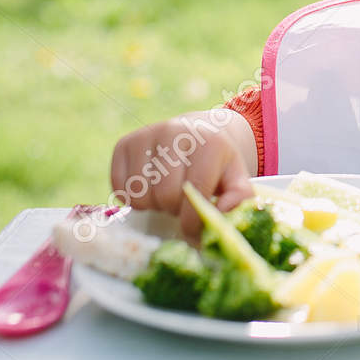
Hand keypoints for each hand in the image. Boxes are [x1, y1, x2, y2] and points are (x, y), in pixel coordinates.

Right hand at [109, 110, 255, 241]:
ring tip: (166, 194)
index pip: (193, 194)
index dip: (192, 221)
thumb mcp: (237, 178)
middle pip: (164, 195)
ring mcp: (147, 134)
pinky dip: (132, 197)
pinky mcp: (125, 142)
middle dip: (173, 209)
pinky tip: (149, 188)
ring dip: (152, 205)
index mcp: (208, 142)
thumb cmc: (216, 164)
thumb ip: (240, 197)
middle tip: (181, 204)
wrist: (197, 133)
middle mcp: (175, 132)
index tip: (194, 227)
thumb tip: (223, 210)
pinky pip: (119, 187)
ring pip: (139, 194)